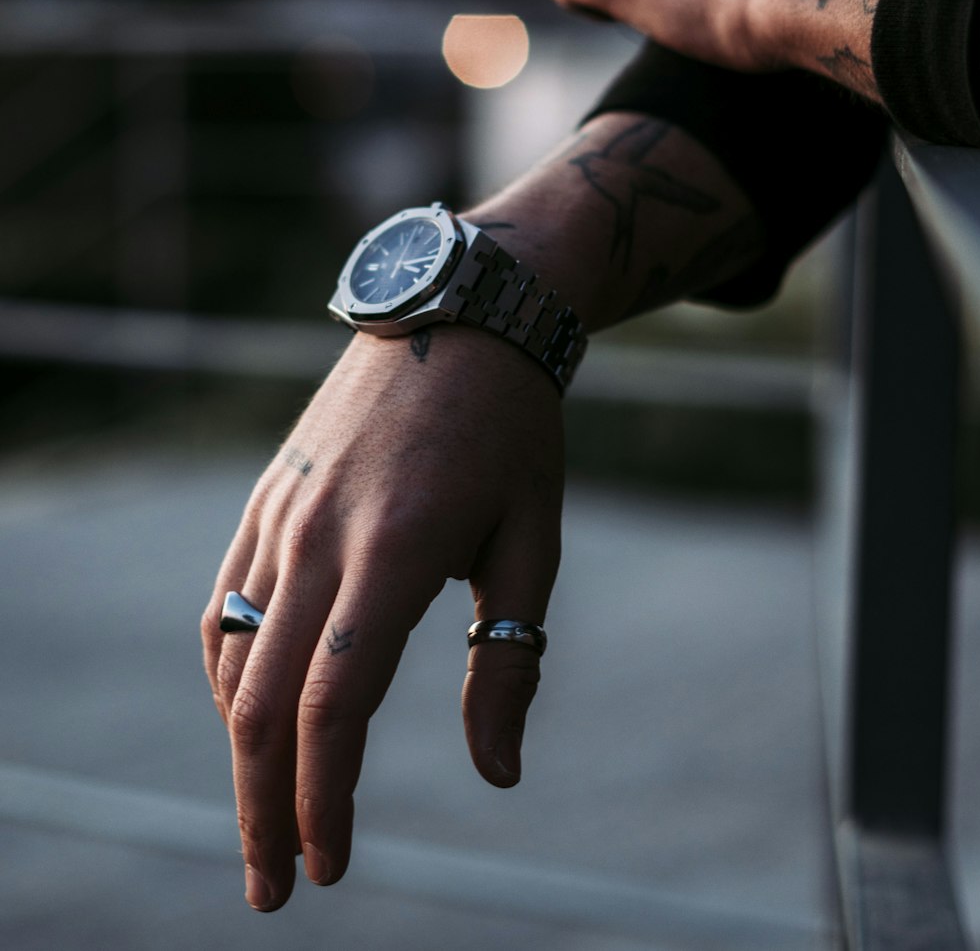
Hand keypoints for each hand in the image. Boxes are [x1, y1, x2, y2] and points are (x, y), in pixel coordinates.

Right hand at [202, 327, 562, 911]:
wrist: (456, 315)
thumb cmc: (512, 432)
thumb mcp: (531, 540)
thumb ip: (509, 659)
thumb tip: (498, 775)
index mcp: (394, 551)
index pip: (333, 706)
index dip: (324, 798)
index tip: (332, 867)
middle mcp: (320, 536)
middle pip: (262, 703)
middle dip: (263, 807)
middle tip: (278, 887)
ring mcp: (282, 515)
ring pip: (234, 661)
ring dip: (240, 751)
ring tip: (265, 816)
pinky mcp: (267, 498)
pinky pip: (226, 607)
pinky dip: (228, 677)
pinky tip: (249, 715)